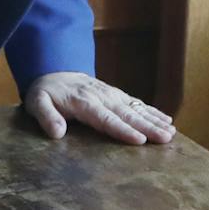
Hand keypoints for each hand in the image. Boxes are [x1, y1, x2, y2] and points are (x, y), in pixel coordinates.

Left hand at [21, 71, 175, 144]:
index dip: (123, 130)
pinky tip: (167, 120)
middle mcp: (102, 97)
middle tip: (166, 138)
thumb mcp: (36, 103)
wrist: (54, 69)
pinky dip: (153, 111)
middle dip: (148, 127)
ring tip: (172, 132)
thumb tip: (57, 133)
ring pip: (136, 108)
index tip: (140, 140)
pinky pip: (138, 103)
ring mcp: (112, 95)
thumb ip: (46, 117)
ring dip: (155, 120)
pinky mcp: (117, 95)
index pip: (107, 119)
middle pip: (128, 114)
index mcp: (84, 103)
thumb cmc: (45, 92)